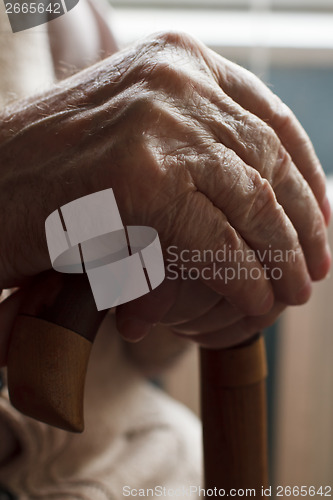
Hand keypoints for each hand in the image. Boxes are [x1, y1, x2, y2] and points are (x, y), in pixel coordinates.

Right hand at [0, 32, 329, 354]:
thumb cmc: (58, 172)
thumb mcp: (138, 136)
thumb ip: (197, 145)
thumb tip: (263, 190)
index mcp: (177, 62)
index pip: (272, 118)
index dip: (310, 175)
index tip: (323, 220)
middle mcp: (174, 82)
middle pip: (270, 162)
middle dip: (304, 224)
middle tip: (315, 270)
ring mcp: (157, 127)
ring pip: (253, 204)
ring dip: (281, 257)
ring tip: (292, 295)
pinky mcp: (141, 181)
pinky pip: (217, 242)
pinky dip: (242, 279)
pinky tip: (256, 303)